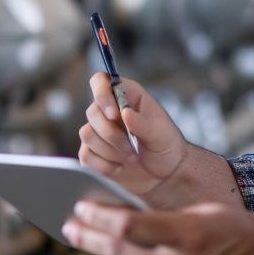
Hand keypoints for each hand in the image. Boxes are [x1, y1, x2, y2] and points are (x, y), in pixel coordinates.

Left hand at [62, 201, 253, 254]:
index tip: (80, 208)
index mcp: (190, 235)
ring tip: (95, 241)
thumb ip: (172, 218)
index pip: (127, 226)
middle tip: (70, 226)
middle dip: (90, 238)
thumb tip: (134, 219)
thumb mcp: (213, 212)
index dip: (98, 216)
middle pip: (120, 252)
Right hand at [79, 72, 187, 197]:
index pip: (101, 81)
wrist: (164, 173)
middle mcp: (110, 110)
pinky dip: (105, 164)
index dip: (102, 94)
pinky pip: (86, 155)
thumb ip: (142, 123)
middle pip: (92, 112)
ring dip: (111, 150)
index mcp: (128, 96)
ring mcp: (99, 131)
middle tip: (133, 147)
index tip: (114, 115)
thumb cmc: (166, 145)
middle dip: (112, 134)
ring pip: (87, 134)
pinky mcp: (92, 151)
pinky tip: (121, 167)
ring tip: (132, 157)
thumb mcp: (160, 133)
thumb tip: (124, 112)